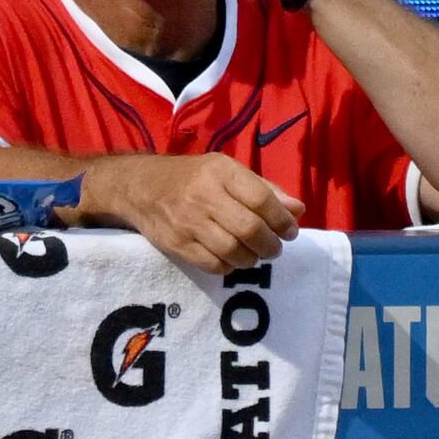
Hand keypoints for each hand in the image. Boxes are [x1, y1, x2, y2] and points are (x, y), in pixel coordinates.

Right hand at [77, 151, 298, 273]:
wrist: (140, 187)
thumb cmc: (192, 178)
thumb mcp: (227, 171)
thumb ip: (264, 189)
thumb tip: (297, 209)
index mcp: (221, 172)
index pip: (261, 199)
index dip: (281, 220)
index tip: (290, 231)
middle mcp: (204, 196)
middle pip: (250, 229)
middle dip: (270, 245)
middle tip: (274, 249)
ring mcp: (188, 222)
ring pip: (233, 251)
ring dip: (251, 259)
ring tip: (254, 255)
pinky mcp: (177, 245)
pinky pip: (213, 265)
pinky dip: (229, 267)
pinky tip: (231, 260)